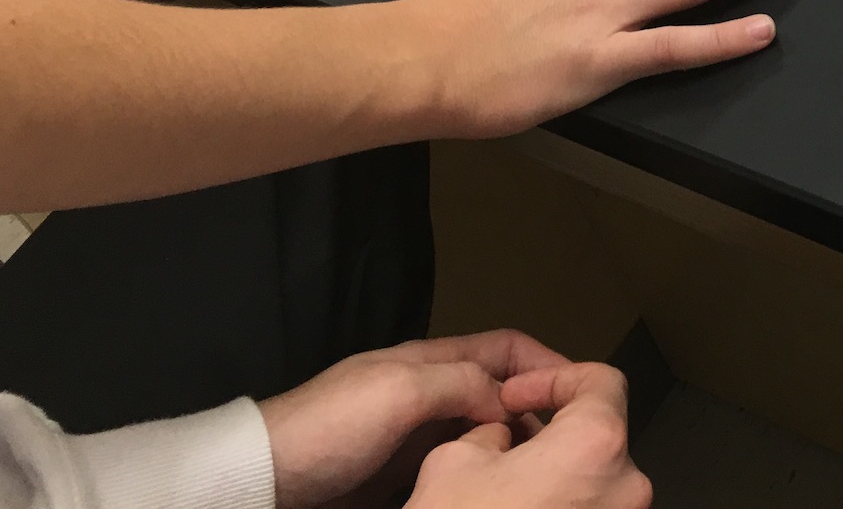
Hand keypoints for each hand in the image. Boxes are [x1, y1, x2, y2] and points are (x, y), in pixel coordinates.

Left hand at [261, 332, 569, 508]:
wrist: (263, 480)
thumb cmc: (330, 427)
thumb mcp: (400, 390)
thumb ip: (461, 382)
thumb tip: (510, 401)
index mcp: (429, 361)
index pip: (505, 348)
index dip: (544, 363)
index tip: (579, 395)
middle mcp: (428, 394)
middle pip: (498, 395)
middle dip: (534, 414)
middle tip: (562, 449)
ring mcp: (414, 438)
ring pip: (481, 437)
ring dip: (510, 450)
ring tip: (535, 475)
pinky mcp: (402, 478)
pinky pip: (457, 471)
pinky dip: (481, 478)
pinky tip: (493, 493)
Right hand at [407, 363, 649, 508]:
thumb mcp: (455, 461)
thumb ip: (493, 431)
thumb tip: (505, 436)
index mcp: (596, 445)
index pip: (602, 382)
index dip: (554, 378)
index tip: (517, 398)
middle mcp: (627, 487)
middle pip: (599, 437)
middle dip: (552, 436)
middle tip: (504, 447)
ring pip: (594, 484)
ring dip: (556, 479)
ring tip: (504, 492)